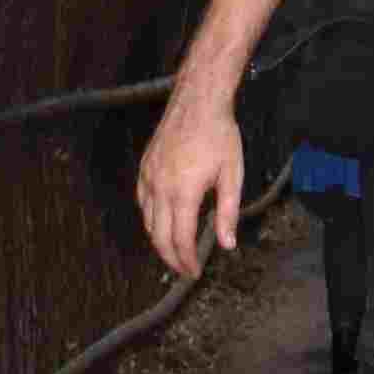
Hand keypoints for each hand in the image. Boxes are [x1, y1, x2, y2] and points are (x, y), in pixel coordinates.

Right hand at [135, 81, 242, 278]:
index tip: (194, 272)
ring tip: (174, 249)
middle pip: (159, 236)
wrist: (198, 101)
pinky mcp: (145, 166)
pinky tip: (160, 221)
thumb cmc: (219, 136)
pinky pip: (141, 201)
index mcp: (184, 192)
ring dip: (159, 240)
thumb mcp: (232, 175)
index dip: (187, 260)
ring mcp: (149, 176)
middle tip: (184, 269)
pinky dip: (149, 218)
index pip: (180, 239)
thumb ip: (228, 213)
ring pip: (147, 221)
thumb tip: (227, 244)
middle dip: (171, 258)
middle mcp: (161, 188)